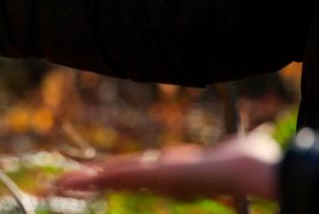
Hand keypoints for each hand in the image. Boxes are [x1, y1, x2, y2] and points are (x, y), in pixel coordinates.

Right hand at [55, 133, 280, 199]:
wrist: (245, 170)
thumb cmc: (246, 161)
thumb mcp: (241, 145)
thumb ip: (249, 137)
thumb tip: (263, 131)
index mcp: (173, 170)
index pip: (138, 173)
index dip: (117, 174)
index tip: (99, 176)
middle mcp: (159, 177)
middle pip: (116, 178)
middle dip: (89, 182)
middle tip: (62, 187)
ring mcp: (153, 179)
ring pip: (109, 179)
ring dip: (81, 183)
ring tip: (54, 188)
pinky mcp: (150, 177)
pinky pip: (112, 177)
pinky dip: (88, 181)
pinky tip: (65, 185)